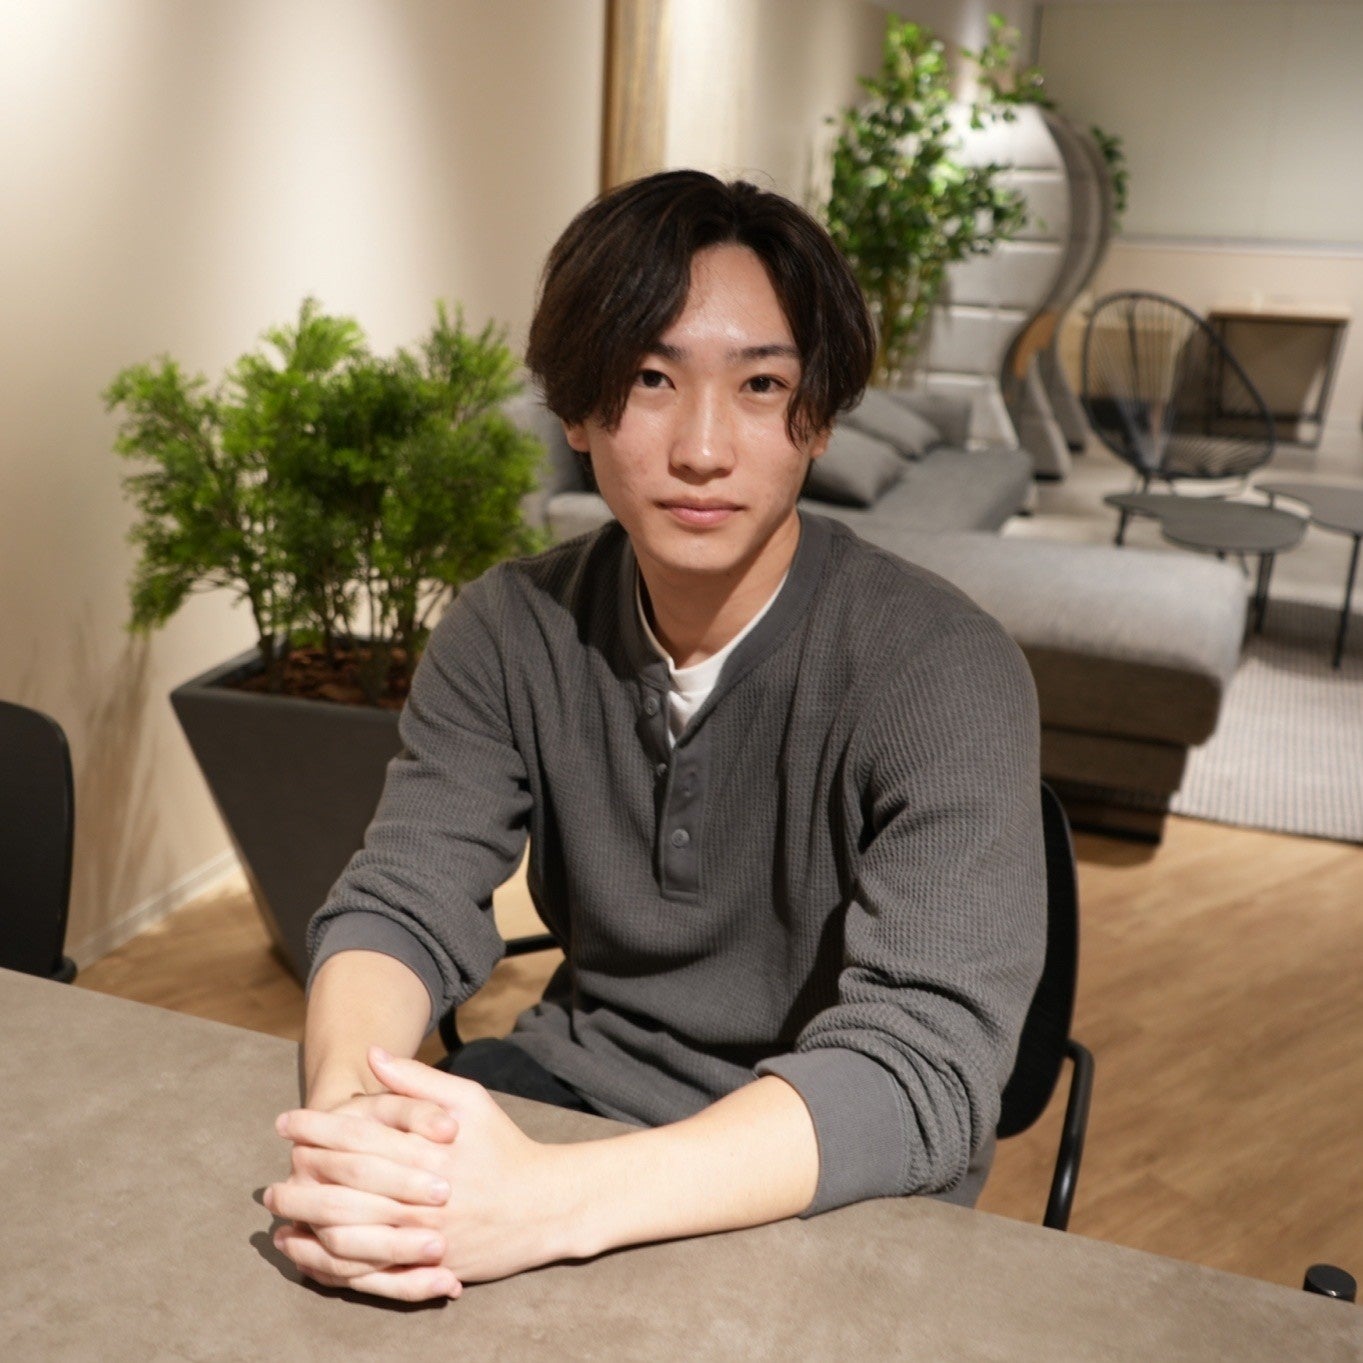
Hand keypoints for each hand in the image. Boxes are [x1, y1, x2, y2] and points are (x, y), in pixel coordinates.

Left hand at [268, 1048, 582, 1298]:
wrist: (543, 1205)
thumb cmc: (502, 1146)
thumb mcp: (469, 1100)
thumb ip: (418, 1080)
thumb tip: (374, 1054)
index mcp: (429, 1150)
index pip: (357, 1137)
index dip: (315, 1127)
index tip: (285, 1121)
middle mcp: (422, 1195)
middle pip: (345, 1187)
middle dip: (302, 1176)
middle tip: (274, 1171)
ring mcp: (423, 1237)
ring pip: (349, 1233)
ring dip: (306, 1220)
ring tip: (281, 1208)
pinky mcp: (425, 1268)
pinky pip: (366, 1271)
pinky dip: (329, 1261)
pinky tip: (307, 1247)